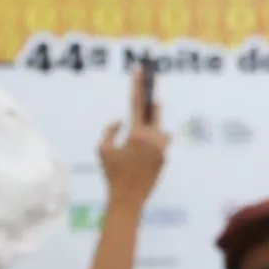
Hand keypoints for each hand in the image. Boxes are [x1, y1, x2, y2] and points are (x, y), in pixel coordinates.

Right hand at [98, 66, 170, 205]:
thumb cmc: (111, 174)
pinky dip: (152, 142)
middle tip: (147, 99)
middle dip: (150, 105)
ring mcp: (162, 148)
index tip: (141, 69)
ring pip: (160, 128)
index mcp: (137, 133)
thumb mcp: (102, 149)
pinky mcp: (165, 158)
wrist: (128, 199)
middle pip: (156, 111)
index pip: (137, 102)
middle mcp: (153, 138)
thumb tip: (120, 120)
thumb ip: (109, 130)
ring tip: (137, 140)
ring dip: (151, 127)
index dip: (138, 84)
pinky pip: (160, 143)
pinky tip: (140, 155)